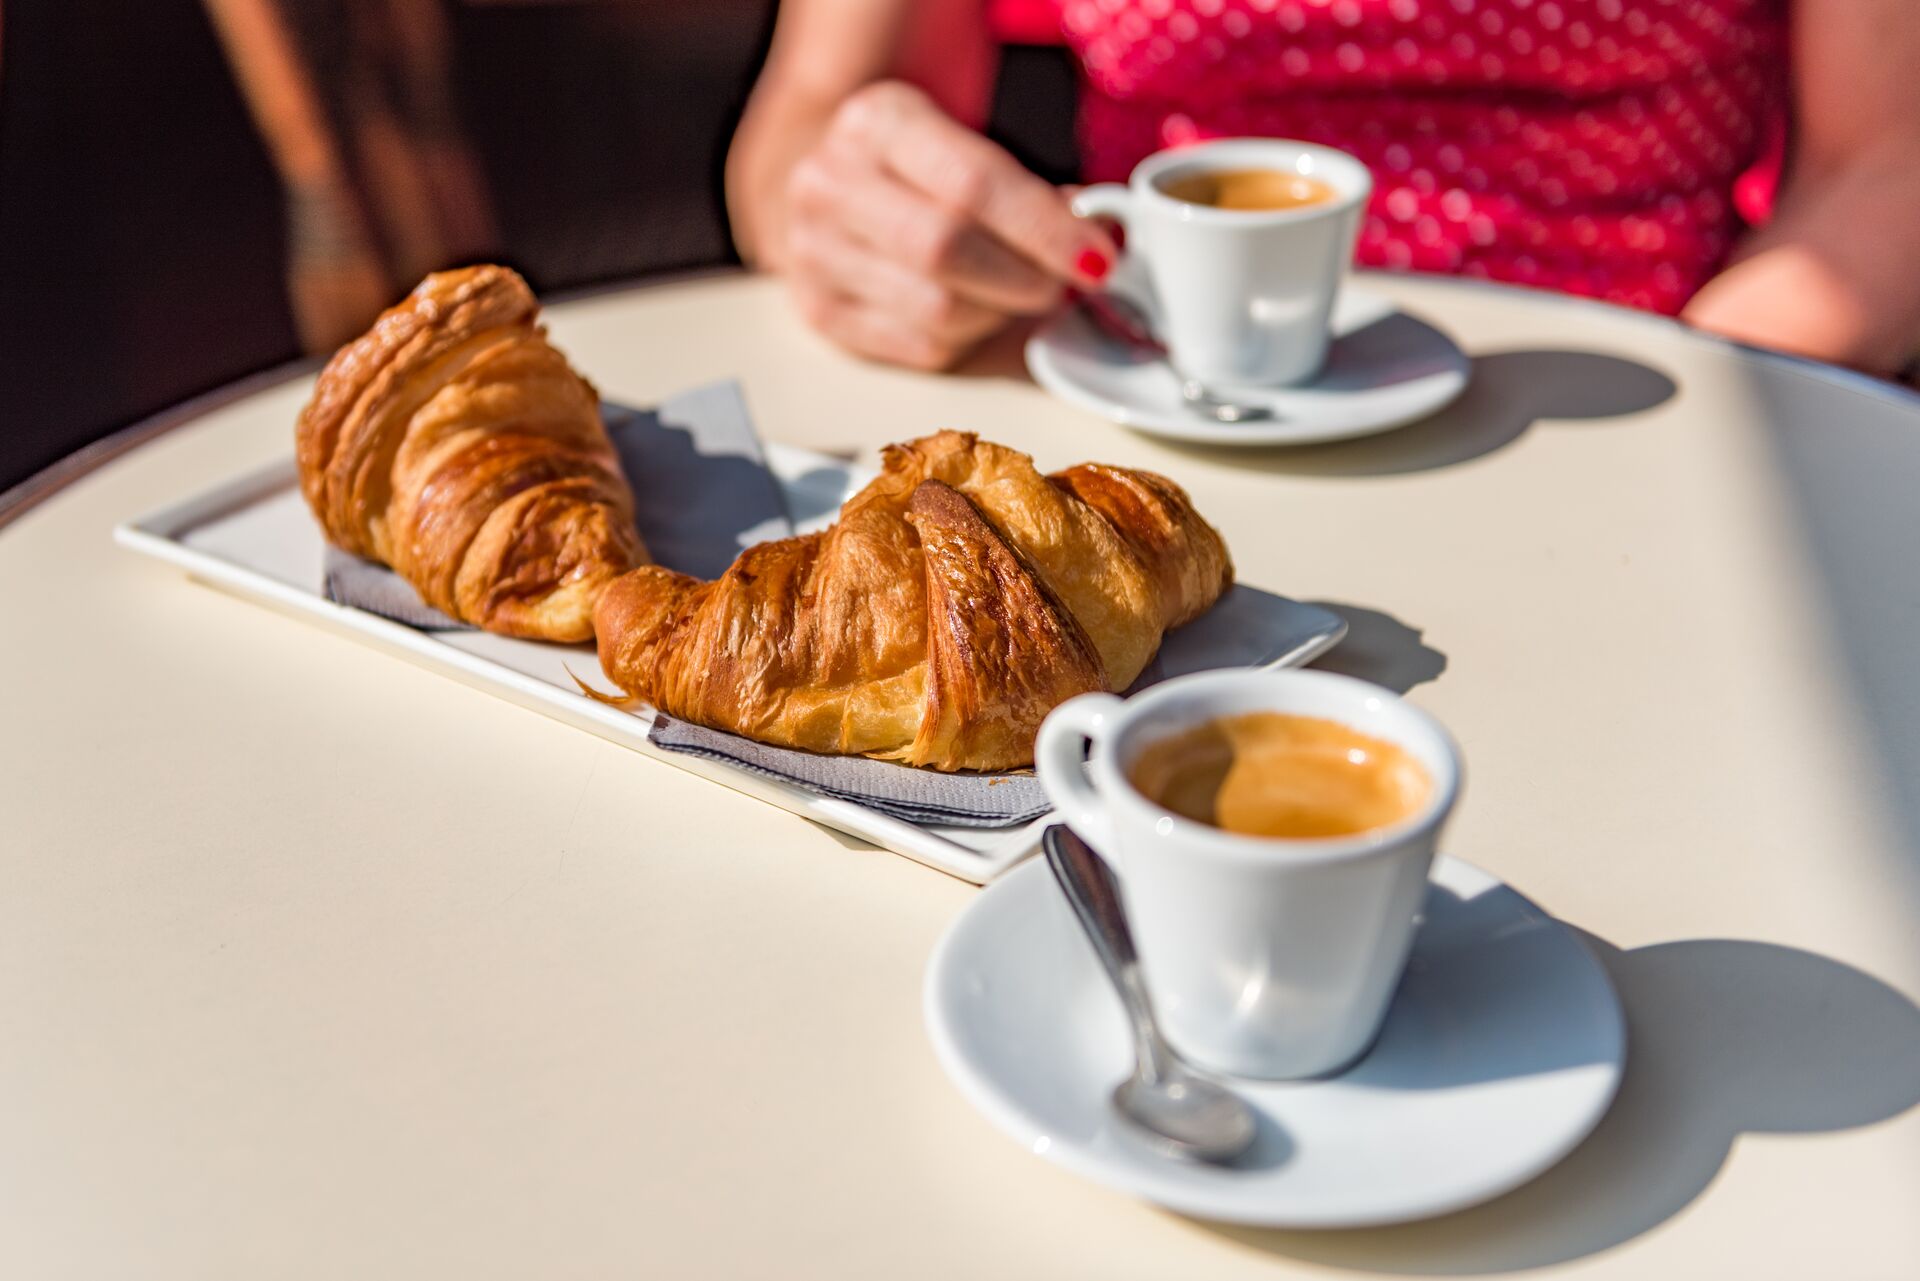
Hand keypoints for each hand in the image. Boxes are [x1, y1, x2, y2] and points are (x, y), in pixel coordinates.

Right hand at [776, 81, 1116, 369]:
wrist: (830, 189)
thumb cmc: (917, 169)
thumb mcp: (964, 143)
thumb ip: (1026, 187)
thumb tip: (1095, 239)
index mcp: (877, 123)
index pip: (973, 183)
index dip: (1045, 229)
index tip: (1096, 257)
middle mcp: (830, 184)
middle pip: (947, 250)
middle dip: (1025, 278)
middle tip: (1063, 285)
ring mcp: (815, 252)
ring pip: (937, 310)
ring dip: (1000, 314)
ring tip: (1018, 294)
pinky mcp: (820, 312)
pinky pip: (920, 347)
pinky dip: (969, 339)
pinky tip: (979, 314)